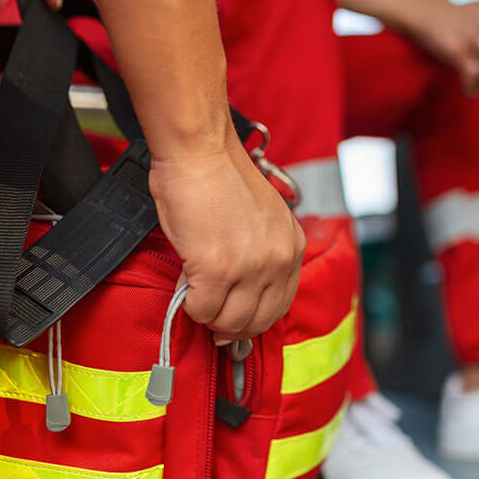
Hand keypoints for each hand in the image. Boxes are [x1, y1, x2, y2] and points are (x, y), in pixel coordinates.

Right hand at [149, 135, 304, 343]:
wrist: (201, 151)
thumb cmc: (221, 176)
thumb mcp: (262, 220)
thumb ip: (260, 254)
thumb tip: (240, 291)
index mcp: (293, 246)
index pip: (280, 305)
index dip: (254, 318)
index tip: (235, 319)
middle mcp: (278, 260)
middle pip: (257, 321)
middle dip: (231, 327)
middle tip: (212, 318)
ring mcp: (250, 267)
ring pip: (229, 322)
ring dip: (209, 316)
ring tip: (196, 298)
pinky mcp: (217, 270)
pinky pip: (202, 309)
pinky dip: (189, 305)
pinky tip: (185, 287)